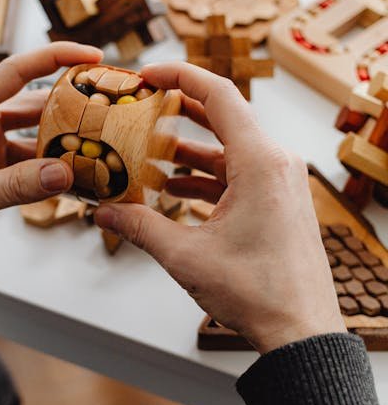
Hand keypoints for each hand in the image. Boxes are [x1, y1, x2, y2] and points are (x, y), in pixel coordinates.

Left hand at [0, 43, 102, 281]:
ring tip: (99, 148)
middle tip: (108, 106)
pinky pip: (27, 169)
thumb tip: (64, 172)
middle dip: (69, 105)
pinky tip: (74, 181)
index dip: (55, 58)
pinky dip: (49, 174)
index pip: (15, 73)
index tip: (90, 55)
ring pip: (33, 139)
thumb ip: (14, 186)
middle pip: (32, 105)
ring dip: (62, 145)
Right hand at [95, 62, 343, 354]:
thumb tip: (106, 210)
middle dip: (178, 112)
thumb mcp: (185, 256)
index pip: (218, 94)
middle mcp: (277, 164)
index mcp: (260, 162)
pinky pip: (239, 175)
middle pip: (224, 118)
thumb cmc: (258, 292)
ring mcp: (282, 183)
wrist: (300, 330)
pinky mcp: (280, 203)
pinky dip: (207, 177)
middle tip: (142, 106)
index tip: (147, 74)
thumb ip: (140, 225)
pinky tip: (174, 191)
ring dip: (190, 150)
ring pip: (230, 150)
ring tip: (149, 154)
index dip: (178, 76)